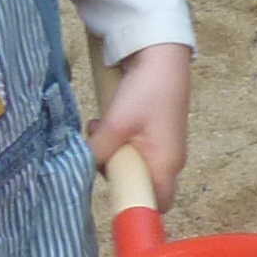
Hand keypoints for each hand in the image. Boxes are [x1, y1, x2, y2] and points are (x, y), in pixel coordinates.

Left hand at [89, 41, 191, 207]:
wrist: (163, 53)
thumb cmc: (148, 90)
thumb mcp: (117, 124)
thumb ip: (100, 151)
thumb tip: (86, 166)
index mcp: (167, 164)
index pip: (158, 204)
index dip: (136, 203)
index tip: (112, 189)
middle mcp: (170, 159)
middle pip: (140, 182)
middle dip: (115, 170)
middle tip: (99, 148)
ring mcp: (164, 144)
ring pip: (134, 162)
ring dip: (113, 150)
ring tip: (100, 127)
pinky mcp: (157, 130)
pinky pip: (135, 145)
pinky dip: (119, 137)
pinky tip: (107, 120)